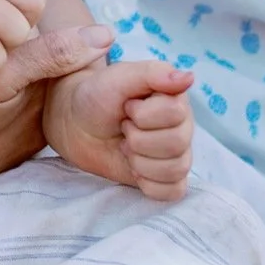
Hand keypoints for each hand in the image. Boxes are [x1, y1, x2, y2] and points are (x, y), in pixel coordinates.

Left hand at [43, 57, 194, 200]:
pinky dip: (148, 183)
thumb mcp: (117, 78)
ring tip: (125, 145)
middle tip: (123, 128)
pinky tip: (133, 167)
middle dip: (138, 138)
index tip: (126, 106)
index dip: (143, 114)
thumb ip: (151, 74)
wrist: (76, 125)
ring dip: (140, 160)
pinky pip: (173, 191)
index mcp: (175, 97)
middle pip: (176, 143)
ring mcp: (176, 152)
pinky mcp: (167, 177)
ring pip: (176, 168)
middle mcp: (182, 125)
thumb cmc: (97, 97)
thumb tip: (188, 77)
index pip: (176, 113)